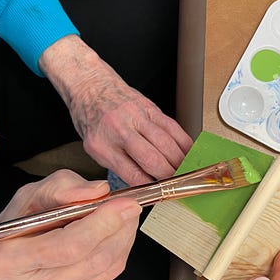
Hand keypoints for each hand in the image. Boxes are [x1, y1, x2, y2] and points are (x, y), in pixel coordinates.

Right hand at [0, 170, 140, 279]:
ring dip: (123, 240)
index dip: (104, 223)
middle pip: (94, 260)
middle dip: (120, 229)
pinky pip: (106, 278)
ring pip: (106, 270)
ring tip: (123, 217)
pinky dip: (116, 253)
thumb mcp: (29, 196)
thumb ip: (63, 187)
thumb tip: (99, 191)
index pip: (70, 246)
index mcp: (8, 260)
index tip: (127, 203)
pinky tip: (110, 238)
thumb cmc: (15, 228)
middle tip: (131, 206)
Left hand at [39, 35, 192, 185]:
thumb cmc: (92, 118)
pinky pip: (173, 127)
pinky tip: (188, 152)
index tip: (160, 194)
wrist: (91, 85)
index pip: (132, 174)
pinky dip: (184, 143)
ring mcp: (136, 116)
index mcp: (102, 145)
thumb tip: (145, 185)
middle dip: (168, 176)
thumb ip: (119, 166)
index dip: (150, 187)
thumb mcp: (95, 148)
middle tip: (177, 186)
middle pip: (152, 159)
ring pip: (166, 144)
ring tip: (185, 172)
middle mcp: (119, 129)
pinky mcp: (150, 107)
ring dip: (180, 161)